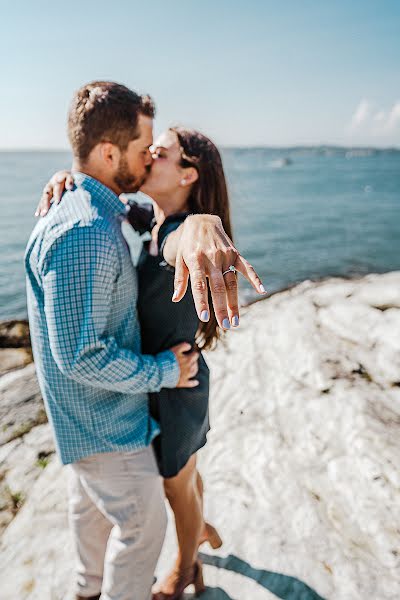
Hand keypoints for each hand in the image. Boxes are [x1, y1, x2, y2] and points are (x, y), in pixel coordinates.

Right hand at [35, 170, 73, 216]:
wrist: (63, 175)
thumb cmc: (70, 178)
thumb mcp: (70, 177)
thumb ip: (70, 181)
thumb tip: (69, 188)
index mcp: (57, 180)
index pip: (57, 188)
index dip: (56, 195)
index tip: (57, 203)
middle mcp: (50, 185)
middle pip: (47, 194)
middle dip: (46, 203)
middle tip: (46, 212)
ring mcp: (47, 190)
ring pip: (43, 198)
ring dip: (42, 206)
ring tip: (42, 215)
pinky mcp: (46, 195)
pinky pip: (41, 201)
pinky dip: (39, 207)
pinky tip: (37, 214)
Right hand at [170, 342, 199, 387]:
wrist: (160, 371)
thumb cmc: (167, 359)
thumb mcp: (175, 349)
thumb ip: (183, 346)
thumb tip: (190, 346)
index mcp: (188, 359)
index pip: (195, 355)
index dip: (193, 353)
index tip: (191, 353)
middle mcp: (189, 368)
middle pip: (195, 363)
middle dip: (193, 361)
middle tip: (190, 360)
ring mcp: (186, 376)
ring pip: (194, 372)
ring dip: (194, 369)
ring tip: (192, 368)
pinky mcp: (182, 383)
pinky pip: (190, 383)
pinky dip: (194, 382)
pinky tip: (196, 382)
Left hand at [173, 214, 265, 328]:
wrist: (201, 220)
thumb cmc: (188, 244)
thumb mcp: (179, 259)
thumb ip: (180, 280)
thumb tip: (175, 298)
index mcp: (195, 261)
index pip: (199, 285)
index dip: (201, 302)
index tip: (204, 318)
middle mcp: (211, 258)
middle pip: (218, 287)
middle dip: (222, 307)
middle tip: (225, 326)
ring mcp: (225, 256)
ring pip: (232, 283)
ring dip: (234, 302)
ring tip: (235, 321)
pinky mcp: (235, 253)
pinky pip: (247, 267)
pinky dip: (255, 278)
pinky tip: (262, 290)